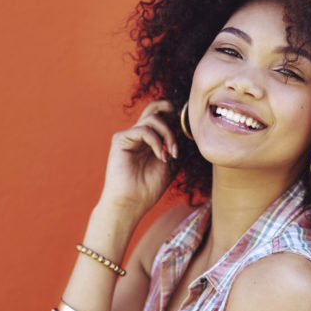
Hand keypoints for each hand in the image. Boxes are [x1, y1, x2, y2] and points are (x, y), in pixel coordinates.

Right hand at [96, 100, 179, 221]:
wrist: (131, 203)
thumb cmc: (148, 188)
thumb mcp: (171, 165)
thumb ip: (178, 147)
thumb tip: (189, 132)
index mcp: (150, 140)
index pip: (163, 116)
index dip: (177, 117)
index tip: (189, 130)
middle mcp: (139, 134)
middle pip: (154, 107)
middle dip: (171, 108)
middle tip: (182, 123)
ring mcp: (129, 136)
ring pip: (152, 117)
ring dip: (168, 134)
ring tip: (172, 154)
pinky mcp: (120, 139)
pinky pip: (143, 129)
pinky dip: (156, 141)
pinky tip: (161, 157)